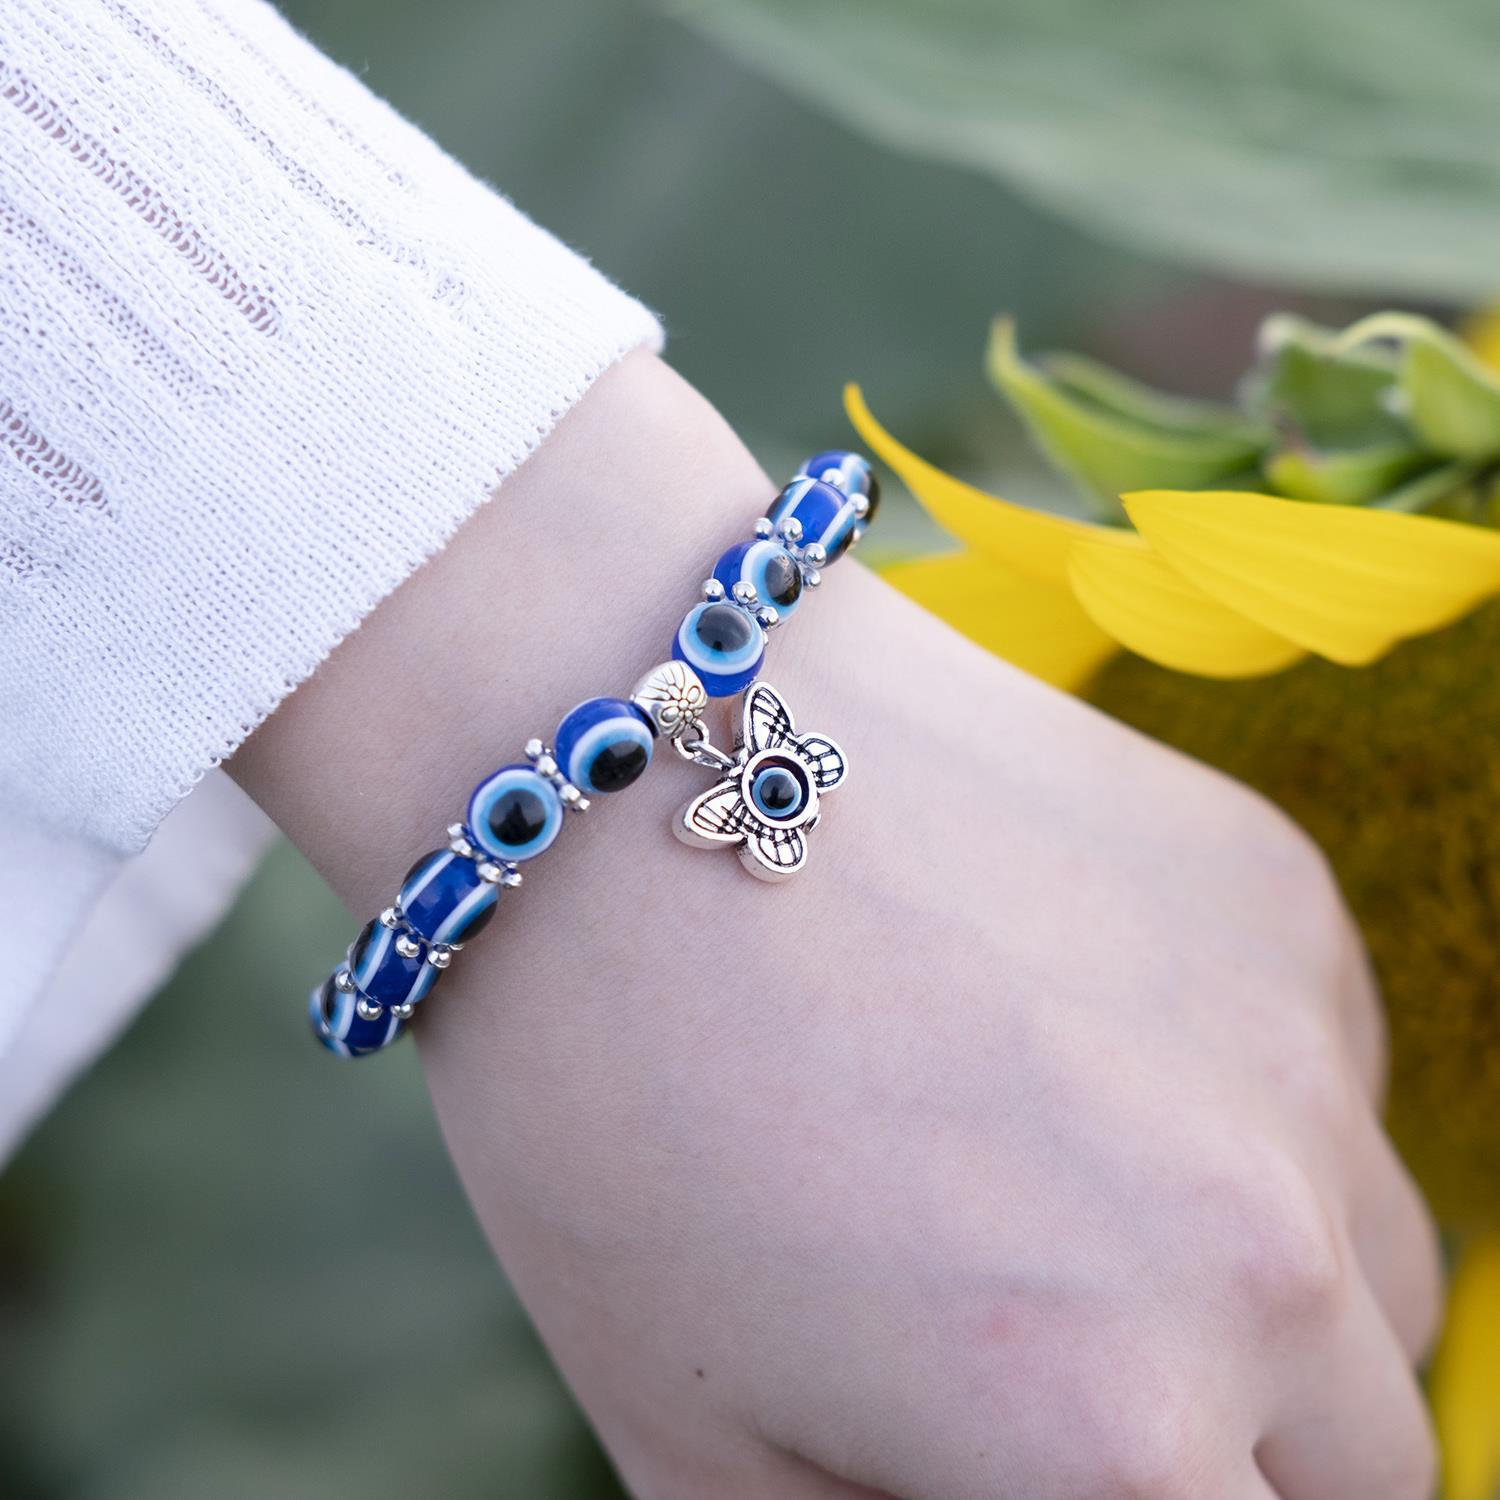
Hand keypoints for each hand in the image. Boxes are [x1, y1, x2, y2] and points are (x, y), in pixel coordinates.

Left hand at [230, 351, 1441, 1498]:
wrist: (623, 767)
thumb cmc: (611, 1107)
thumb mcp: (693, 1425)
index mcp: (1106, 1434)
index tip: (1057, 1455)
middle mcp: (1256, 1256)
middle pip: (1365, 1469)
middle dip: (1238, 1454)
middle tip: (1073, 1366)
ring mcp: (1287, 1054)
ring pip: (1378, 1279)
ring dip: (1274, 1294)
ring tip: (1079, 1196)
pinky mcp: (1279, 898)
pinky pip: (1333, 1081)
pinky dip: (1248, 1105)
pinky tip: (1072, 1023)